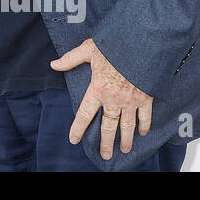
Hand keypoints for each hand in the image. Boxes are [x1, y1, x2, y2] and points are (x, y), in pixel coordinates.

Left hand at [51, 38, 153, 159]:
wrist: (141, 45)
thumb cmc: (114, 45)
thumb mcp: (89, 49)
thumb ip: (71, 59)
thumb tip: (54, 64)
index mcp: (97, 89)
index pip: (85, 114)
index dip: (78, 128)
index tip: (74, 140)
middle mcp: (114, 99)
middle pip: (108, 127)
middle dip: (106, 143)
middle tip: (104, 155)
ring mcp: (131, 100)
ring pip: (127, 126)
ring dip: (125, 139)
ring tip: (124, 150)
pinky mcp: (146, 98)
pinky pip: (145, 116)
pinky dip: (144, 126)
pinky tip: (142, 133)